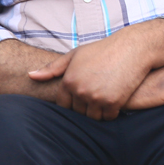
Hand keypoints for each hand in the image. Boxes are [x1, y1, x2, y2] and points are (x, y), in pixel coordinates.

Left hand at [28, 30, 156, 120]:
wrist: (133, 47)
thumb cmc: (104, 50)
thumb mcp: (76, 54)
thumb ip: (52, 68)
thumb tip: (30, 76)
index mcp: (68, 80)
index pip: (63, 105)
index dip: (73, 102)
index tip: (84, 95)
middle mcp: (79, 90)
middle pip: (78, 113)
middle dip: (86, 107)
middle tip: (98, 95)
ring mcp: (96, 97)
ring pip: (92, 117)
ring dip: (99, 112)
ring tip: (106, 99)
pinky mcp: (113, 102)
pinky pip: (108, 117)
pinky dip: (112, 112)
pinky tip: (117, 100)